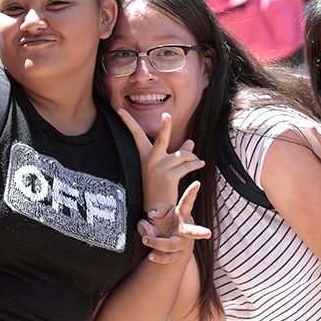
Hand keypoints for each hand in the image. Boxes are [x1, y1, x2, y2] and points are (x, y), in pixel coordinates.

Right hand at [117, 109, 205, 235]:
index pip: (136, 135)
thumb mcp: (166, 169)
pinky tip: (201, 164)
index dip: (128, 122)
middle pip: (161, 139)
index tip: (120, 110)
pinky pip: (187, 165)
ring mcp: (158, 168)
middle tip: (167, 115)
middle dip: (165, 126)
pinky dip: (196, 164)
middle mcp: (150, 160)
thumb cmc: (160, 187)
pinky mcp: (168, 176)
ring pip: (183, 155)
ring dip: (193, 158)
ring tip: (198, 161)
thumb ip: (179, 154)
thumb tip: (191, 142)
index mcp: (145, 156)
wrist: (157, 210)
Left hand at [138, 181, 210, 263]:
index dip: (192, 192)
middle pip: (193, 231)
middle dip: (200, 232)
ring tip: (145, 239)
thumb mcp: (163, 211)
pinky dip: (159, 257)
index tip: (197, 183)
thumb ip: (157, 208)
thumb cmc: (169, 220)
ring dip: (158, 243)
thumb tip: (152, 214)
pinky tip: (151, 256)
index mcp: (184, 214)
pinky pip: (169, 257)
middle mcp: (186, 229)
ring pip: (173, 245)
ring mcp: (183, 243)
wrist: (174, 240)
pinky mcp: (177, 254)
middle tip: (208, 233)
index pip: (187, 202)